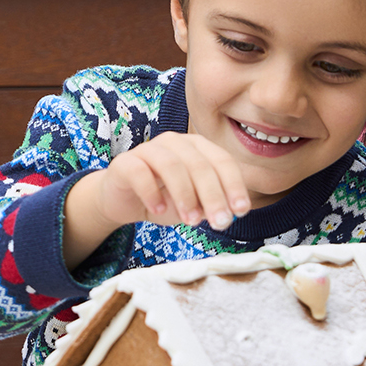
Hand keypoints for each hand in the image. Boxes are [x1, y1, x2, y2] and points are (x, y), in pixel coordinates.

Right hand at [85, 130, 252, 230]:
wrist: (124, 201)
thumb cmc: (164, 198)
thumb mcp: (193, 204)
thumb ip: (210, 205)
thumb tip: (229, 213)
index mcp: (197, 147)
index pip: (222, 160)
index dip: (234, 185)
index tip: (241, 210)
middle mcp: (174, 142)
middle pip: (199, 164)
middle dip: (213, 195)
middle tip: (220, 223)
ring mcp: (148, 149)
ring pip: (172, 166)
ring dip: (185, 195)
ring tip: (191, 221)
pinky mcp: (125, 162)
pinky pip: (140, 173)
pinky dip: (152, 193)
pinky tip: (159, 210)